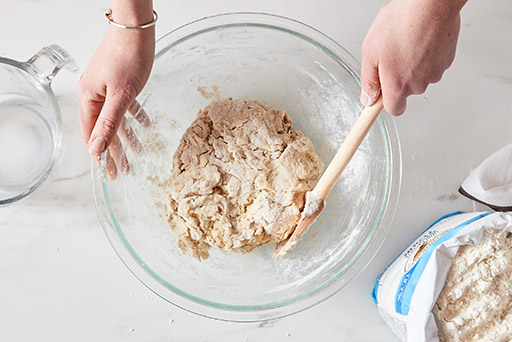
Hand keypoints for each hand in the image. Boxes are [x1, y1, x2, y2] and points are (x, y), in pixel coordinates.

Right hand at [78, 24, 154, 175]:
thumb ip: (109, 123)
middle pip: (104, 130)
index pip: (91, 135)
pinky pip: (127, 107)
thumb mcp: (120, 94)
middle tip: (123, 172)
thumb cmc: (127, 56)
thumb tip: (97, 148)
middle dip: (114, 152)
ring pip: (117, 120)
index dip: (100, 155)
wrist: (135, 28)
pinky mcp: (121, 84)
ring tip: (137, 155)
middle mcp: (96, 96)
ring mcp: (108, 90)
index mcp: (89, 99)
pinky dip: (135, 118)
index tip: (108, 173)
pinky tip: (145, 126)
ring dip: (127, 138)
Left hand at [361, 0, 466, 114]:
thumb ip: (369, 81)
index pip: (394, 109)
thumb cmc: (400, 23)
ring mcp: (436, 72)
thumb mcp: (370, 53)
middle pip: (405, 90)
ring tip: (405, 42)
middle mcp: (419, 84)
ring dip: (411, 64)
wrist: (430, 4)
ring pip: (419, 76)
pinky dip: (425, 55)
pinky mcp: (447, 60)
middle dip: (396, 77)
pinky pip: (431, 64)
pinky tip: (418, 39)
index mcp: (399, 86)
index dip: (384, 102)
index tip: (379, 98)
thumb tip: (368, 99)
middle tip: (389, 55)